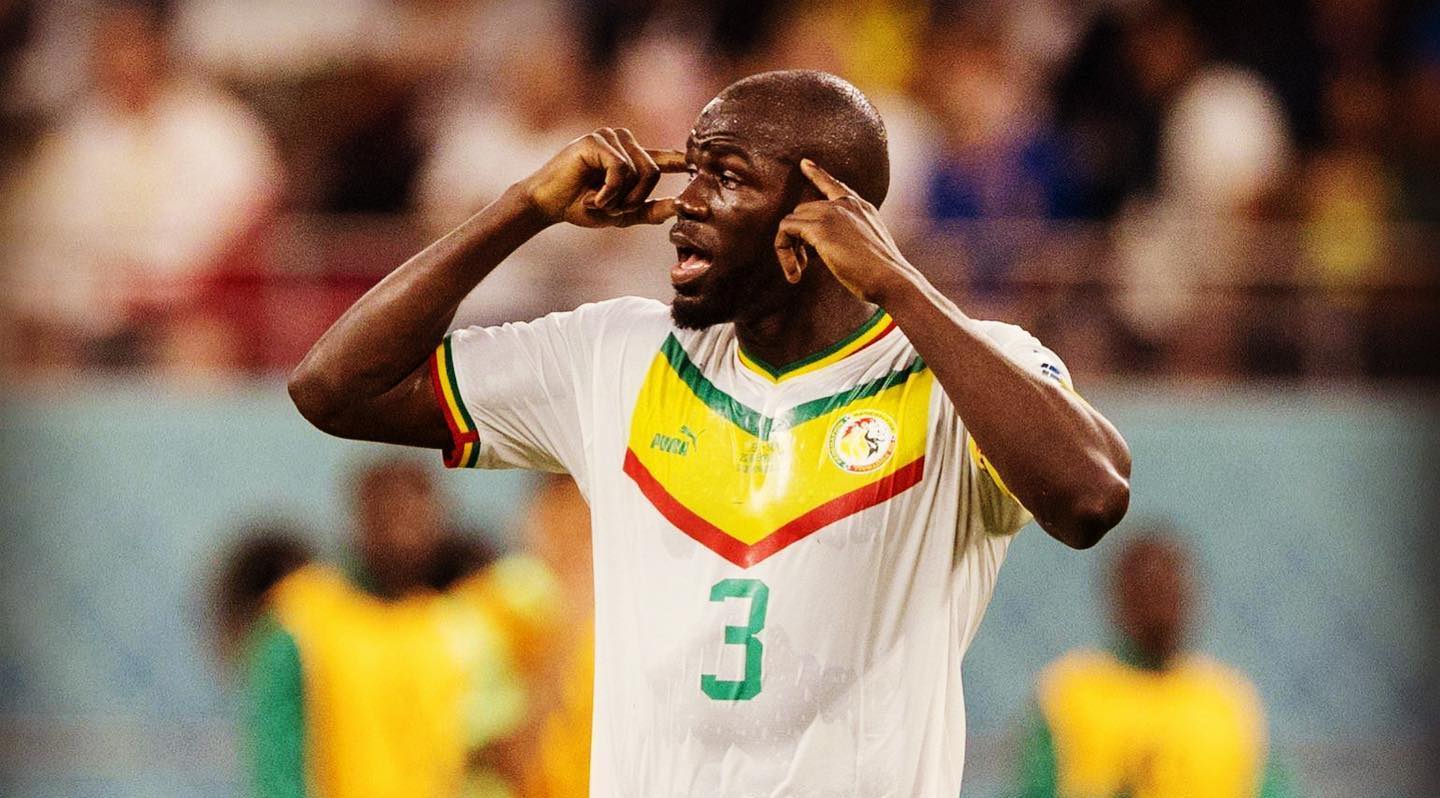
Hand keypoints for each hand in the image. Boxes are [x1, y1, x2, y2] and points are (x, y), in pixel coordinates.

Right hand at [517, 128, 686, 227]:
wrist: (548, 205)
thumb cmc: (581, 206)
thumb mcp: (622, 213)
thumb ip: (650, 210)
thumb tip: (680, 208)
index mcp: (632, 157)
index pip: (665, 156)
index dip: (683, 160)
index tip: (702, 163)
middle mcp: (624, 142)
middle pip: (655, 171)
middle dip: (636, 198)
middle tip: (611, 208)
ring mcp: (610, 137)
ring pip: (639, 171)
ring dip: (620, 197)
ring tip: (599, 201)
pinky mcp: (595, 140)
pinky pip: (620, 170)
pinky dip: (609, 192)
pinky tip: (593, 197)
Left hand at [774, 159, 916, 302]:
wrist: (891, 278)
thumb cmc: (883, 273)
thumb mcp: (870, 245)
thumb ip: (853, 236)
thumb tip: (833, 245)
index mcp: (861, 207)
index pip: (835, 185)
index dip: (817, 174)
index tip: (805, 164)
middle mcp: (846, 204)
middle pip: (803, 210)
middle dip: (797, 238)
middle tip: (803, 265)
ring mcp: (832, 213)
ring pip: (791, 220)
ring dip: (788, 248)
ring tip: (798, 272)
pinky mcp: (820, 228)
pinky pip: (786, 230)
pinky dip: (783, 252)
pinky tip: (796, 273)